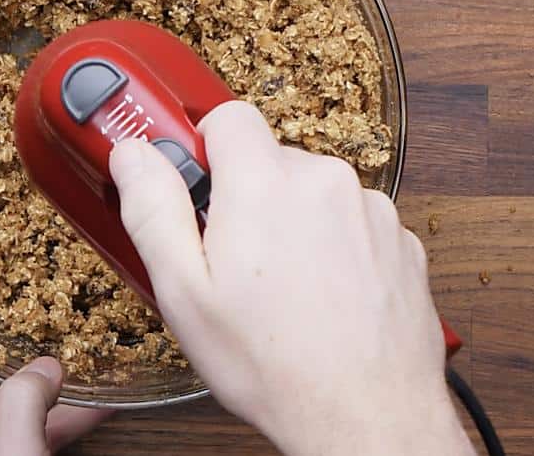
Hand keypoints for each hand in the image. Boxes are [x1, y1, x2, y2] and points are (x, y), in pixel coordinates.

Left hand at [0, 324, 112, 454]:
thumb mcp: (11, 455)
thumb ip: (24, 405)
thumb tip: (45, 369)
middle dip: (17, 346)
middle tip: (36, 307)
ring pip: (20, 408)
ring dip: (55, 387)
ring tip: (86, 353)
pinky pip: (38, 434)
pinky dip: (67, 417)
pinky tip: (99, 402)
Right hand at [108, 101, 472, 455]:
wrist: (367, 418)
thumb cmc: (274, 364)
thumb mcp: (184, 291)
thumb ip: (153, 208)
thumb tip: (132, 154)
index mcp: (266, 184)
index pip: (228, 116)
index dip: (204, 148)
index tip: (197, 187)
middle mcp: (326, 182)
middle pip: (270, 159)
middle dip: (246, 197)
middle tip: (232, 261)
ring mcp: (371, 211)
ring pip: (313, 193)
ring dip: (293, 223)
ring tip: (281, 291)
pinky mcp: (401, 241)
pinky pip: (352, 223)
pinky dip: (335, 248)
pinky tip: (321, 299)